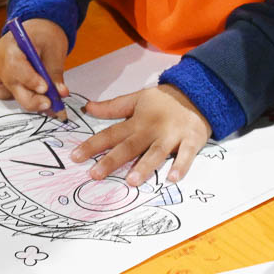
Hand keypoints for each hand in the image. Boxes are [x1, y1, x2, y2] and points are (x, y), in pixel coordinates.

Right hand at [0, 18, 70, 114]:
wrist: (37, 29)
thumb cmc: (45, 35)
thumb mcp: (55, 49)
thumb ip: (55, 73)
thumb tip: (60, 93)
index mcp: (11, 44)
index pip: (15, 64)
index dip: (29, 79)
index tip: (45, 88)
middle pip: (10, 82)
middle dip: (30, 97)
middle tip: (49, 103)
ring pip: (4, 92)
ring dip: (25, 98)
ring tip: (43, 100)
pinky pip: (0, 92)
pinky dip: (14, 97)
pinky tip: (30, 95)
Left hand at [71, 85, 210, 185]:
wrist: (198, 92)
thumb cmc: (164, 100)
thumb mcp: (137, 98)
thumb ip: (113, 107)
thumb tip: (88, 108)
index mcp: (137, 120)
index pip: (111, 133)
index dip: (93, 145)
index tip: (75, 157)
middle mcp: (152, 129)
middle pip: (130, 146)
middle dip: (112, 160)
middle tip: (95, 174)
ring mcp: (172, 135)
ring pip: (156, 152)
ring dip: (144, 167)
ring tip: (131, 181)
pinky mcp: (191, 140)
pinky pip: (186, 155)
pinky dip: (180, 166)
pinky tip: (172, 178)